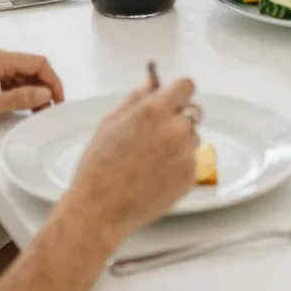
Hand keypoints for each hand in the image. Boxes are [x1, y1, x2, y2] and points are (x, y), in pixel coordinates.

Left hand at [0, 49, 61, 147]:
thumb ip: (19, 98)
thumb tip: (44, 94)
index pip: (37, 63)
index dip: (53, 81)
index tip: (58, 99)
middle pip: (30, 66)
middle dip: (43, 86)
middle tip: (48, 108)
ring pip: (20, 72)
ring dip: (31, 89)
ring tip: (34, 110)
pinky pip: (7, 77)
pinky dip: (17, 89)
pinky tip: (16, 104)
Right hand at [63, 73, 203, 242]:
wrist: (100, 209)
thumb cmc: (98, 166)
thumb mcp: (109, 123)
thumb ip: (135, 98)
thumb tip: (151, 81)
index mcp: (155, 111)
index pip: (186, 86)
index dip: (177, 92)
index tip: (170, 100)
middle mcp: (176, 129)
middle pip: (192, 113)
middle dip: (177, 119)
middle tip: (154, 134)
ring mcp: (186, 155)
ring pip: (192, 138)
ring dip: (179, 143)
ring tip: (150, 159)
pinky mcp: (190, 177)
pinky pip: (191, 162)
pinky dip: (178, 165)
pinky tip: (155, 175)